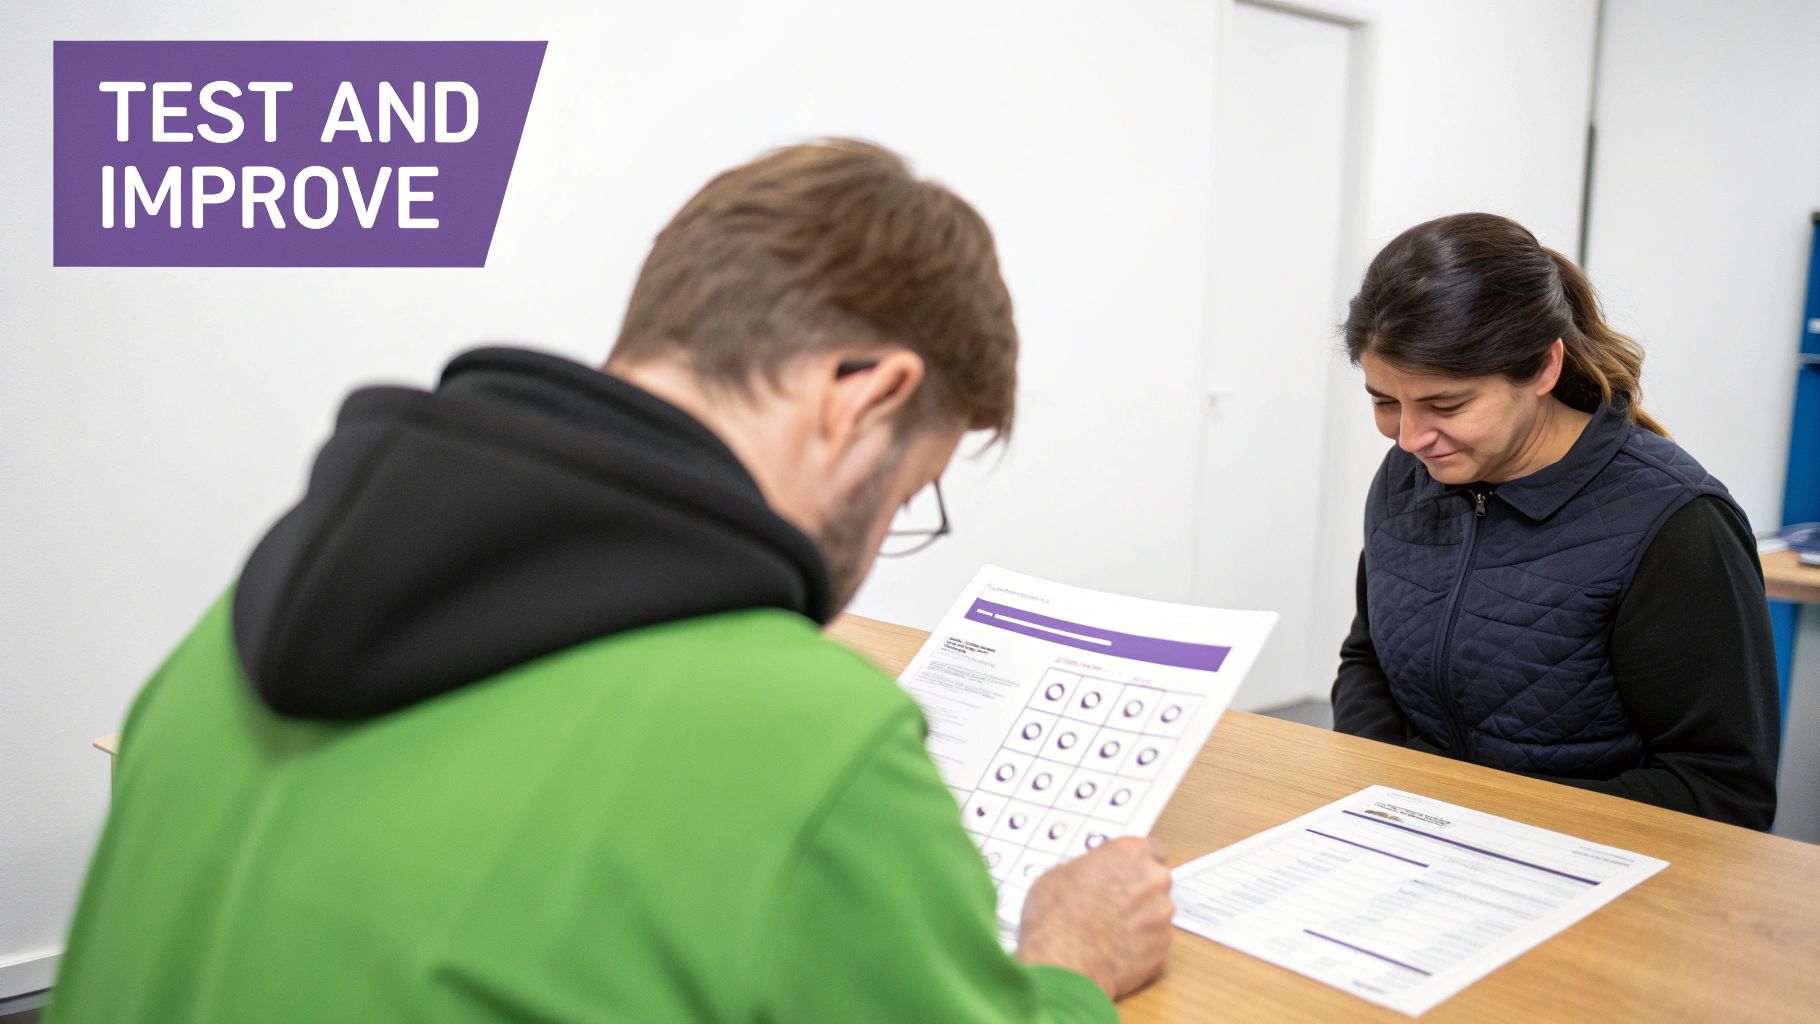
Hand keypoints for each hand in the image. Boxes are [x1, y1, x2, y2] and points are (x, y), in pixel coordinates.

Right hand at [1014, 836, 1173, 999]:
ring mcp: (1162, 914)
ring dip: (1139, 918)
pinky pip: (1154, 940)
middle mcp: (1153, 879)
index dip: (1133, 864)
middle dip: (1137, 890)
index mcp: (1130, 853)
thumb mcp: (1058, 875)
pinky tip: (1114, 948)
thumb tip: (1084, 875)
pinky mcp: (1163, 946)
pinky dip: (1140, 944)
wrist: (1066, 961)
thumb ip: (1085, 868)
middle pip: (1154, 880)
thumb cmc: (1058, 918)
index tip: (1124, 872)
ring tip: (1108, 930)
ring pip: (1155, 912)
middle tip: (1111, 903)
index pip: (1148, 848)